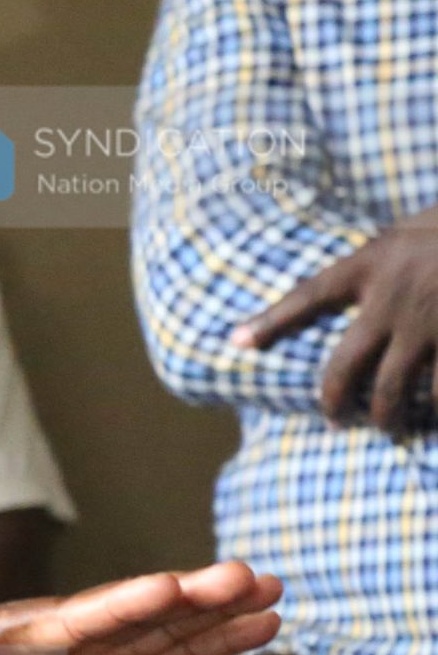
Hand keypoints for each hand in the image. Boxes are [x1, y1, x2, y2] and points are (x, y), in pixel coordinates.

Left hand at [0, 562, 281, 654]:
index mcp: (30, 629)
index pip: (85, 614)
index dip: (126, 603)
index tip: (170, 586)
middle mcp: (74, 632)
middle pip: (141, 612)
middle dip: (194, 597)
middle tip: (248, 577)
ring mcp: (98, 653)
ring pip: (168, 630)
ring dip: (219, 614)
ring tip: (272, 592)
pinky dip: (213, 644)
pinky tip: (257, 628)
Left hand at [232, 208, 437, 434]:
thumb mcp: (412, 226)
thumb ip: (382, 255)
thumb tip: (348, 280)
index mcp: (373, 262)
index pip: (308, 294)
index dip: (271, 320)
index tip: (236, 342)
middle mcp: (391, 298)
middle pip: (345, 366)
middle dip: (335, 400)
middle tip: (335, 420)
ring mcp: (429, 324)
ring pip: (393, 390)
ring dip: (387, 416)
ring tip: (390, 427)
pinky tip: (436, 419)